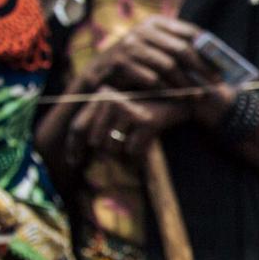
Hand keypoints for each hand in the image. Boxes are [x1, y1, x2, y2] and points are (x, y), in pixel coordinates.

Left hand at [65, 90, 191, 164]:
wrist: (184, 102)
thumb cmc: (150, 111)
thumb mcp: (124, 112)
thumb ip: (102, 126)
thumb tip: (76, 155)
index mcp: (102, 96)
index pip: (78, 126)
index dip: (73, 147)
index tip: (73, 162)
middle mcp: (112, 99)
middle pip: (96, 142)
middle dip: (107, 153)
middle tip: (120, 156)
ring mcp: (129, 109)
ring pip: (113, 147)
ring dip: (124, 156)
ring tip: (136, 147)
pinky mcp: (146, 120)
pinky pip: (132, 149)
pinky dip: (139, 154)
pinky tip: (147, 146)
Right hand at [83, 16, 216, 93]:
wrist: (101, 73)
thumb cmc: (137, 62)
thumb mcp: (155, 47)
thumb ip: (177, 47)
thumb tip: (215, 57)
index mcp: (156, 22)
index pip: (190, 32)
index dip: (209, 50)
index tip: (223, 65)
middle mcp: (143, 30)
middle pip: (181, 49)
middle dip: (202, 68)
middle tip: (216, 83)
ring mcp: (131, 46)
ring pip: (168, 66)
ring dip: (186, 83)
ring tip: (199, 95)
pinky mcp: (122, 64)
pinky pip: (152, 79)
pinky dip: (169, 90)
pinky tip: (179, 98)